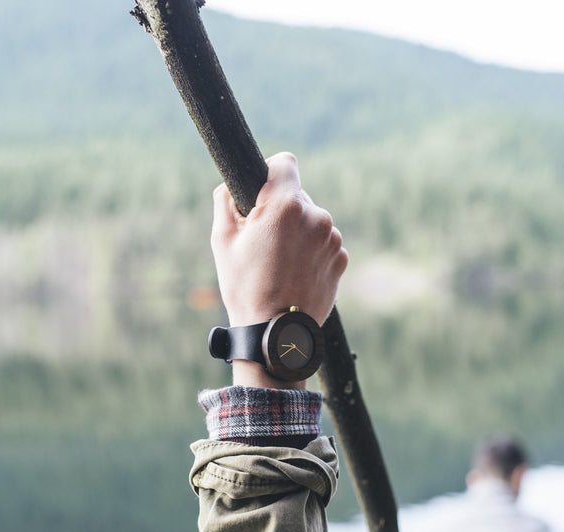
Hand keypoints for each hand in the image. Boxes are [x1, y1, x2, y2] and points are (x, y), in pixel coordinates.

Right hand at [211, 152, 347, 387]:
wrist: (275, 335)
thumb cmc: (245, 287)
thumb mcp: (222, 241)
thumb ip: (225, 202)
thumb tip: (229, 187)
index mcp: (285, 206)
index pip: (284, 163)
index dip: (269, 173)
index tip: (260, 191)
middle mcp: (316, 216)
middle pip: (297, 195)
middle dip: (280, 210)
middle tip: (263, 241)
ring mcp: (332, 239)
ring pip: (311, 221)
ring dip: (298, 233)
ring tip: (279, 264)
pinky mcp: (341, 259)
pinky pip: (323, 244)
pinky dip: (311, 252)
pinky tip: (294, 274)